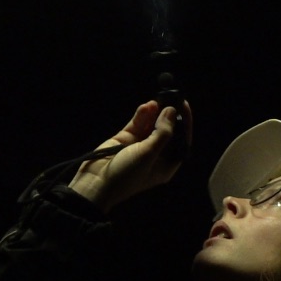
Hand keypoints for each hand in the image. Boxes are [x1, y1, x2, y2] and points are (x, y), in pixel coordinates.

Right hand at [69, 99, 192, 211]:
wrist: (96, 183)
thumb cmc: (127, 174)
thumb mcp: (149, 154)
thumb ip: (162, 132)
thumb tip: (171, 111)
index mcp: (167, 164)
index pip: (181, 141)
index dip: (184, 123)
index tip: (184, 106)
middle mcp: (156, 155)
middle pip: (167, 131)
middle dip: (168, 115)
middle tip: (171, 97)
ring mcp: (140, 146)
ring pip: (151, 125)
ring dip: (154, 113)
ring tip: (157, 100)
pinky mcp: (126, 139)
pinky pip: (137, 124)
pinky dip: (142, 115)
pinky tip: (146, 106)